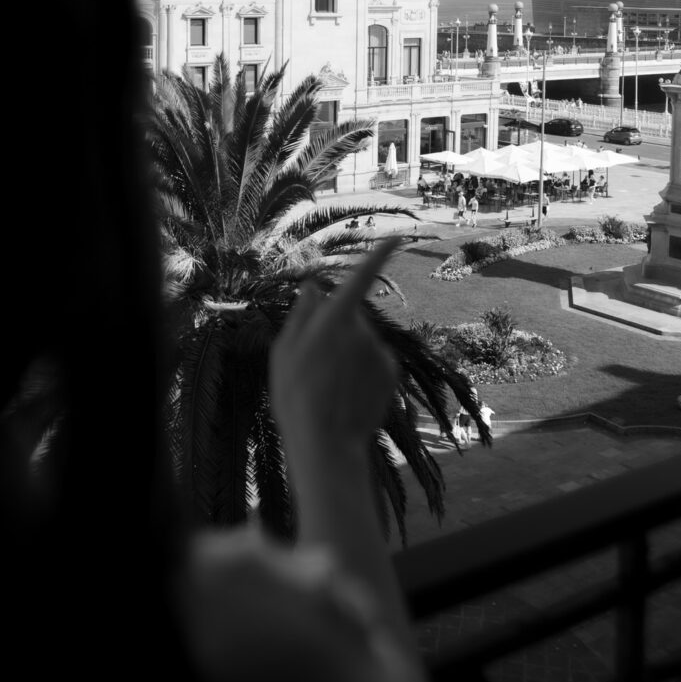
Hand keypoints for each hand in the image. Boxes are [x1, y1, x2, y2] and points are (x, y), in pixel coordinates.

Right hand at [270, 237, 400, 462]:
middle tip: (313, 362)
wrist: (326, 444)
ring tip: (328, 383)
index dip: (379, 254)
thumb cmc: (295, 396)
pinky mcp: (391, 371)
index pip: (361, 278)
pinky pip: (375, 358)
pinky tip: (347, 391)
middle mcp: (363, 330)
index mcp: (335, 319)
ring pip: (363, 338)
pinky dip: (363, 368)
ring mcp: (380, 351)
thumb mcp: (284, 351)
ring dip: (348, 351)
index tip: (396, 237)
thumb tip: (313, 285)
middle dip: (337, 328)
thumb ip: (302, 314)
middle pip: (351, 316)